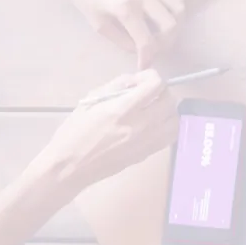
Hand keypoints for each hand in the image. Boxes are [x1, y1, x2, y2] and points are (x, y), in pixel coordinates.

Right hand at [32, 70, 176, 193]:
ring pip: (175, 119)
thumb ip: (116, 85)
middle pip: (170, 100)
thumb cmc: (74, 132)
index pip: (156, 85)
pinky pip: (171, 135)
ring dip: (167, 109)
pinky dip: (168, 125)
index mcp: (122, 109)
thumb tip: (137, 80)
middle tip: (147, 94)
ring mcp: (147, 141)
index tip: (142, 80)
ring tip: (153, 109)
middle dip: (161, 92)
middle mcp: (140, 124)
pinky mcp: (148, 153)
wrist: (70, 167)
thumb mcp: (90, 101)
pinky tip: (154, 123)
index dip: (151, 76)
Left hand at [46, 0, 182, 65]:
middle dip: (167, 43)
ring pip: (178, 8)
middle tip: (157, 49)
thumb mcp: (94, 20)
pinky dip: (173, 10)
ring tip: (165, 33)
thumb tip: (136, 48)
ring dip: (176, 25)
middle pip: (170, 25)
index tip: (145, 65)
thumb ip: (118, 37)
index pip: (146, 40)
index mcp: (124, 8)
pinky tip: (161, 16)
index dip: (148, 57)